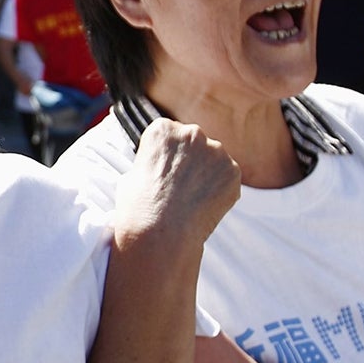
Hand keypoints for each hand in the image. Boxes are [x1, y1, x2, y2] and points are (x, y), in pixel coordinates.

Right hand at [110, 119, 241, 252]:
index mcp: (163, 129)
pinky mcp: (232, 172)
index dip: (166, 155)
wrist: (161, 234)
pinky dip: (219, 190)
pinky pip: (226, 178)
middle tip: (179, 186)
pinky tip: (203, 205)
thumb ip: (151, 163)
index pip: (169, 133)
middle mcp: (192, 133)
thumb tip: (159, 168)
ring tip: (190, 199)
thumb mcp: (131, 175)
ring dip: (205, 174)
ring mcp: (216, 152)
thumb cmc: (139, 208)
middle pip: (193, 142)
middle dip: (189, 160)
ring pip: (213, 159)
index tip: (164, 170)